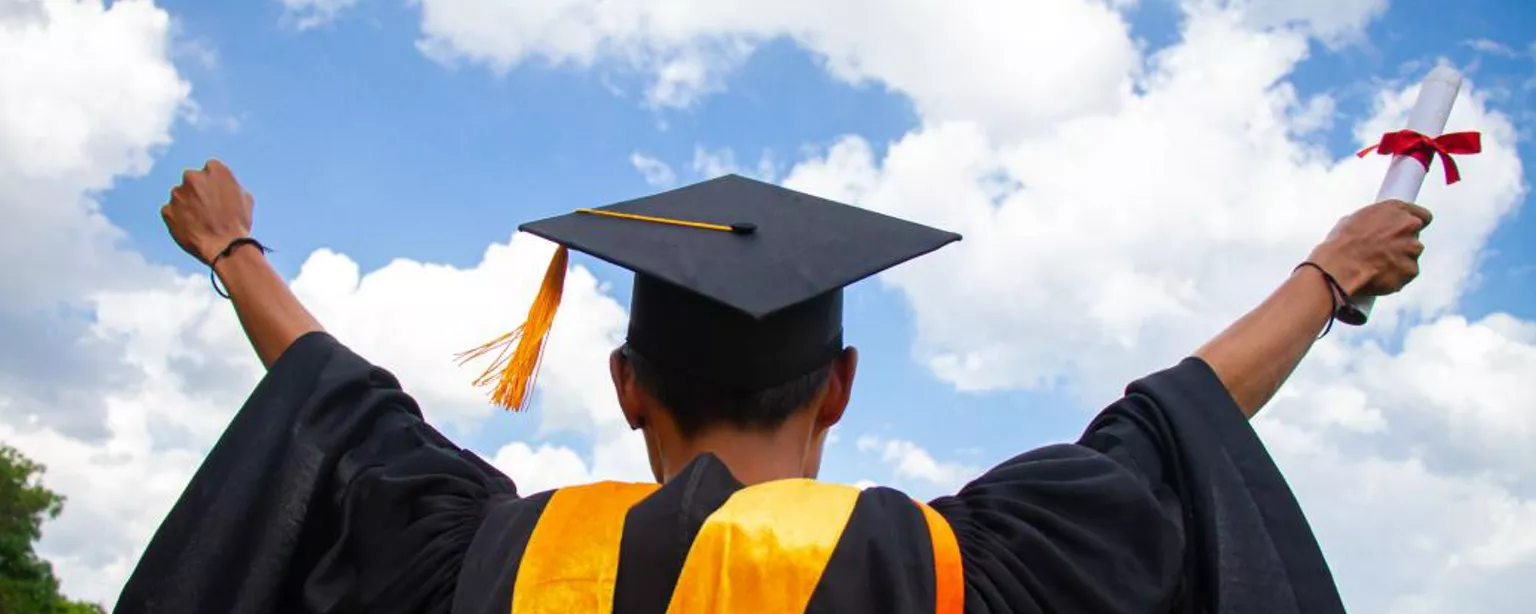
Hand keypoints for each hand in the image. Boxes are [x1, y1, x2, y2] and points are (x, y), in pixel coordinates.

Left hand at [161, 159, 254, 264]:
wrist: (226, 247)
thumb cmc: (238, 224)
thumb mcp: (245, 199)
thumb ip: (231, 186)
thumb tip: (225, 186)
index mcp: (214, 169)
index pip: (211, 170)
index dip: (215, 184)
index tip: (217, 195)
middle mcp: (192, 177)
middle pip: (192, 181)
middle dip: (198, 192)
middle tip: (208, 209)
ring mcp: (177, 193)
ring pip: (180, 196)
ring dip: (187, 205)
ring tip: (201, 223)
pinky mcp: (167, 210)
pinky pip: (172, 212)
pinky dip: (179, 219)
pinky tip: (192, 229)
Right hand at [1306, 199, 1431, 297]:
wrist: (1338, 268)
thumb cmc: (1342, 245)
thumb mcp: (1353, 220)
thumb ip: (1374, 221)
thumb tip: (1373, 228)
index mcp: (1395, 209)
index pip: (1422, 215)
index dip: (1414, 224)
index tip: (1408, 230)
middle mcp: (1408, 226)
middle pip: (1415, 237)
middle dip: (1403, 244)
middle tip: (1383, 251)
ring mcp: (1412, 248)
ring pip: (1411, 256)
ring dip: (1399, 260)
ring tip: (1376, 265)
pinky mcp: (1411, 270)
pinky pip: (1407, 274)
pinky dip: (1396, 276)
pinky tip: (1379, 275)